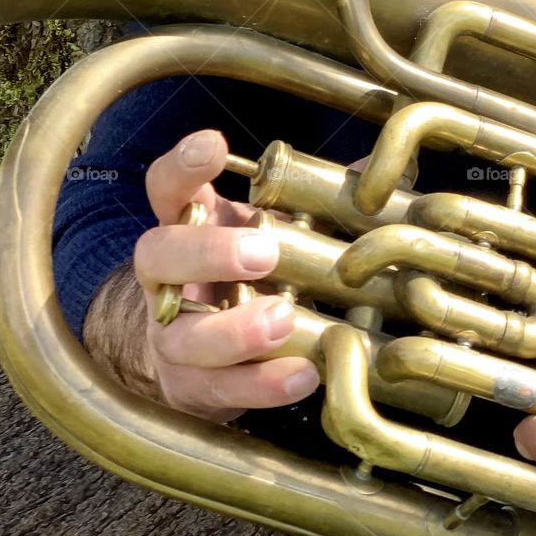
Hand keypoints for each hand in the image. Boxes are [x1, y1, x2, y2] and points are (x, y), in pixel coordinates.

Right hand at [133, 128, 319, 422]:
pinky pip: (220, 391)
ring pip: (182, 336)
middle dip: (208, 253)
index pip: (166, 186)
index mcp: (187, 226)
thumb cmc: (250, 275)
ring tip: (281, 318)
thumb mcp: (276, 230)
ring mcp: (172, 337)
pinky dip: (262, 385)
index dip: (183, 165)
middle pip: (158, 257)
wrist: (208, 356)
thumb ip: (319, 201)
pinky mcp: (191, 389)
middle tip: (264, 252)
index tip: (215, 145)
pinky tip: (302, 374)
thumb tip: (377, 174)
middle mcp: (167, 279)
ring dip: (233, 331)